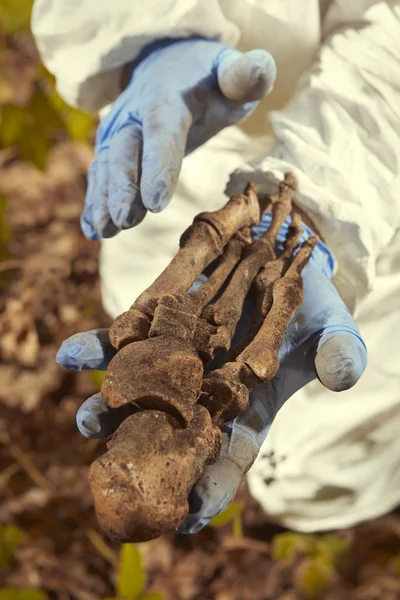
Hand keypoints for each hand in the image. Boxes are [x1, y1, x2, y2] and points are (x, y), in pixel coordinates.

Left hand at [56, 217, 366, 532]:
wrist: (280, 255)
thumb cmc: (310, 304)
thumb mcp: (332, 328)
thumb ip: (338, 353)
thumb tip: (339, 376)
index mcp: (247, 405)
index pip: (230, 454)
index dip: (214, 484)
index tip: (189, 513)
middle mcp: (204, 387)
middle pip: (170, 430)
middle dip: (144, 451)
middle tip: (117, 469)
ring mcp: (177, 355)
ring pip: (138, 388)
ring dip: (109, 404)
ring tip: (85, 418)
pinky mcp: (158, 320)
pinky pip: (124, 336)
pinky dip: (99, 345)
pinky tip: (69, 354)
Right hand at [81, 38, 275, 238]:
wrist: (168, 64)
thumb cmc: (207, 79)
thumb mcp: (230, 73)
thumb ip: (244, 76)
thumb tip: (260, 68)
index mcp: (166, 98)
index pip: (161, 132)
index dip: (157, 167)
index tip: (155, 203)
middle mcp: (133, 114)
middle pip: (123, 153)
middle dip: (122, 189)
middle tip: (124, 221)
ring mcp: (117, 132)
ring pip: (106, 168)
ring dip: (103, 201)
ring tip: (105, 232)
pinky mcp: (110, 148)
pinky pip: (99, 175)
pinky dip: (95, 202)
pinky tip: (94, 230)